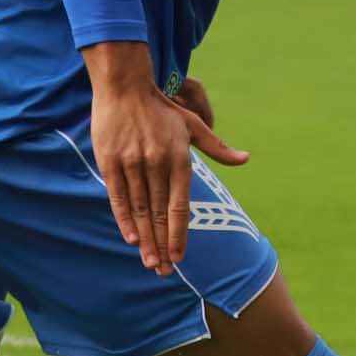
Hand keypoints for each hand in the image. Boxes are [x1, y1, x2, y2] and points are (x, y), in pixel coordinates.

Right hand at [89, 75, 247, 276]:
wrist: (124, 85)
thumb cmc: (160, 108)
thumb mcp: (192, 125)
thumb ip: (217, 147)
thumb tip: (245, 159)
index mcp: (178, 158)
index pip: (179, 205)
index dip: (179, 233)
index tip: (180, 256)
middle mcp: (156, 163)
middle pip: (157, 213)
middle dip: (161, 245)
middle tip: (163, 270)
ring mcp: (131, 162)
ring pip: (138, 209)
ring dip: (144, 238)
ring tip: (148, 262)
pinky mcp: (110, 161)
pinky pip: (117, 196)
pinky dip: (123, 219)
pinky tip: (130, 238)